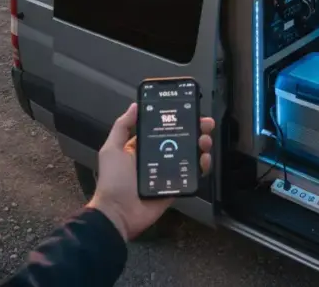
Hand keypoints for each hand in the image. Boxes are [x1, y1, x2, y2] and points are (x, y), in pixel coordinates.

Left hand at [87, 102, 214, 240]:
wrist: (119, 213)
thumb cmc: (114, 180)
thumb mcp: (112, 150)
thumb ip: (122, 127)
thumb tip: (135, 105)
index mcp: (141, 147)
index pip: (162, 128)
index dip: (176, 119)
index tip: (190, 110)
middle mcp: (156, 157)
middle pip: (180, 139)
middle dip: (195, 130)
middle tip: (206, 125)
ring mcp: (167, 172)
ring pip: (189, 155)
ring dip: (200, 146)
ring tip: (205, 141)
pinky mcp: (176, 186)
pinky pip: (192, 174)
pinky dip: (201, 166)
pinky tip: (204, 159)